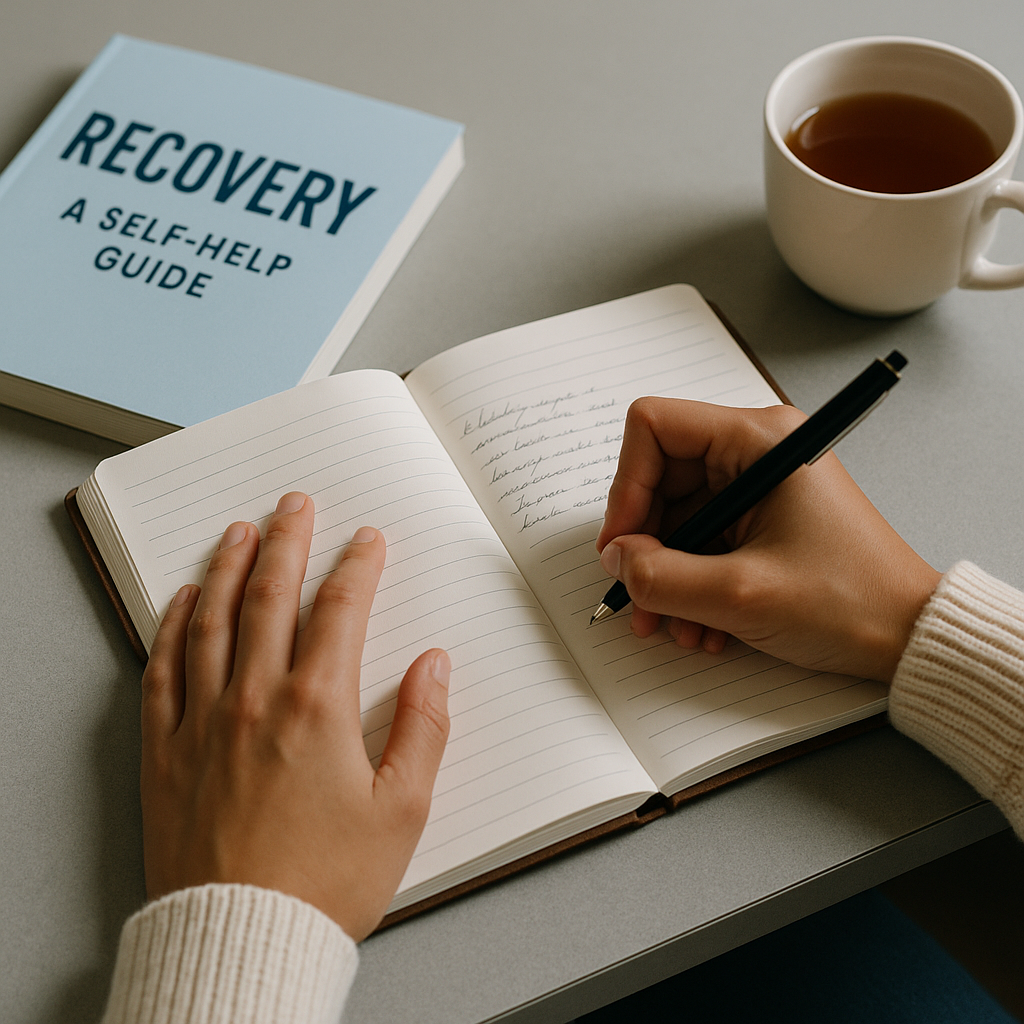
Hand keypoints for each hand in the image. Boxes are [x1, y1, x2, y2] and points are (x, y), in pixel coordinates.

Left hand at [139, 491, 450, 940]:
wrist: (244, 938)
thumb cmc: (327, 881)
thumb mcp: (402, 810)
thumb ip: (423, 728)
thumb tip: (434, 666)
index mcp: (317, 708)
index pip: (340, 611)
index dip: (357, 566)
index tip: (367, 539)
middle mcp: (256, 699)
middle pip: (271, 597)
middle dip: (288, 541)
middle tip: (296, 504)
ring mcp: (204, 720)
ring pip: (214, 620)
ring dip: (230, 568)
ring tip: (241, 531)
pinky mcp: (167, 749)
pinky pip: (163, 669)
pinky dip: (173, 626)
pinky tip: (184, 601)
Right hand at [595, 399, 940, 681]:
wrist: (908, 636)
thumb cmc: (850, 602)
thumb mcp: (740, 594)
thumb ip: (660, 575)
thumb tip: (616, 559)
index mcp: (760, 440)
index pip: (655, 428)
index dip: (627, 486)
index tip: (623, 544)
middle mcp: (757, 452)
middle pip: (660, 478)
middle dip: (644, 543)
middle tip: (639, 595)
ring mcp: (759, 486)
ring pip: (677, 517)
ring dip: (666, 573)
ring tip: (675, 623)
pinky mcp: (761, 518)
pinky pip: (702, 540)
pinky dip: (691, 581)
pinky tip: (703, 623)